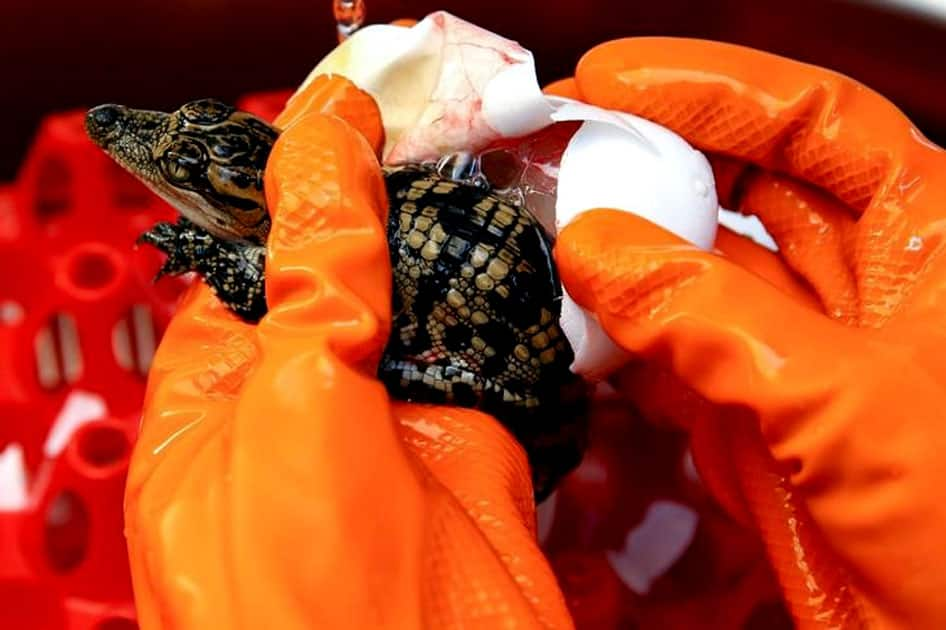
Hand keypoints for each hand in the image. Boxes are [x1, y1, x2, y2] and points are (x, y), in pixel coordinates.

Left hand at [124, 77, 571, 628]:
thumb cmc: (289, 599)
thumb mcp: (287, 400)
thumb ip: (313, 275)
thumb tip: (323, 149)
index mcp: (223, 404)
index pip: (259, 265)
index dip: (303, 193)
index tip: (352, 124)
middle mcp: (309, 415)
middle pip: (353, 284)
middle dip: (394, 219)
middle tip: (438, 143)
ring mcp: (397, 436)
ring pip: (432, 318)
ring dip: (461, 263)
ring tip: (490, 187)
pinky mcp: (478, 460)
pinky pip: (498, 364)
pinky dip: (519, 319)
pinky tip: (533, 267)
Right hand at [551, 38, 945, 628]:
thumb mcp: (853, 407)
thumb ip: (720, 322)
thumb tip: (600, 247)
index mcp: (922, 239)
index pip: (811, 121)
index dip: (710, 87)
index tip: (609, 78)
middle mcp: (855, 283)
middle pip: (741, 181)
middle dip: (652, 158)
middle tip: (560, 148)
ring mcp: (794, 351)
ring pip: (693, 271)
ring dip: (623, 252)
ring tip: (548, 233)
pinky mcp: (749, 416)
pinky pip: (669, 353)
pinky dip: (618, 338)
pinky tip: (574, 326)